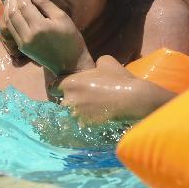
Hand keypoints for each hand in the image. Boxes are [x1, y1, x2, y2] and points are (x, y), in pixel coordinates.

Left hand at [0, 0, 93, 75]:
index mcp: (39, 27)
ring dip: (8, 6)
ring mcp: (22, 43)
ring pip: (9, 21)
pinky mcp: (21, 47)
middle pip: (13, 12)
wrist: (70, 64)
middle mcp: (27, 35)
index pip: (24, 5)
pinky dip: (9, 17)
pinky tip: (11, 9)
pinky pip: (11, 29)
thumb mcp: (62, 17)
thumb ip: (45, 3)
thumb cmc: (70, 38)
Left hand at [54, 56, 172, 124]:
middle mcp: (69, 100)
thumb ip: (93, 64)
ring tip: (93, 110)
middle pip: (63, 101)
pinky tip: (98, 118)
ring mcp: (76, 115)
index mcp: (70, 83)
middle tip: (87, 99)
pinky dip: (87, 122)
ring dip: (79, 112)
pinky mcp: (86, 127)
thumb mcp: (106, 61)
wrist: (132, 99)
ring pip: (71, 114)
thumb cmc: (118, 78)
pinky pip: (81, 124)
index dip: (65, 86)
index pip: (56, 86)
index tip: (74, 87)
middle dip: (72, 100)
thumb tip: (94, 68)